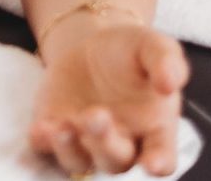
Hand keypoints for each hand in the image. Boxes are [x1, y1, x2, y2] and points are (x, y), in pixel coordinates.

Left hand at [30, 22, 187, 175]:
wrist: (92, 47)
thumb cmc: (131, 53)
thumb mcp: (152, 46)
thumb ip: (167, 61)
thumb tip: (169, 83)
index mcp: (154, 130)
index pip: (162, 157)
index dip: (158, 162)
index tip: (153, 164)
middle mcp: (121, 144)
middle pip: (115, 160)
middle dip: (104, 143)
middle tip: (96, 116)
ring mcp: (85, 141)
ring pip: (78, 162)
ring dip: (70, 150)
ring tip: (62, 129)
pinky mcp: (54, 129)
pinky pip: (45, 145)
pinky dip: (42, 141)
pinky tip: (41, 128)